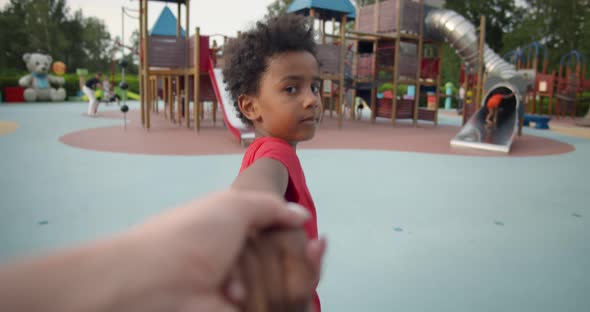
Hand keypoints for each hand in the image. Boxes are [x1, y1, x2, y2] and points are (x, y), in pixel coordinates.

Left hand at [114, 190, 325, 311]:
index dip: (301, 243)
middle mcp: (241, 265)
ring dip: (287, 279)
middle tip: (312, 250)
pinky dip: (290, 298)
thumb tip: (302, 216)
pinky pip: (277, 308)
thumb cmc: (194, 235)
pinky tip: (285, 285)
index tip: (318, 241)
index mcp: (237, 237)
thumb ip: (271, 207)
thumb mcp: (233, 205)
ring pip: (287, 290)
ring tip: (271, 273)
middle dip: (301, 261)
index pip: (281, 242)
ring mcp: (243, 293)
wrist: (159, 282)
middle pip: (288, 268)